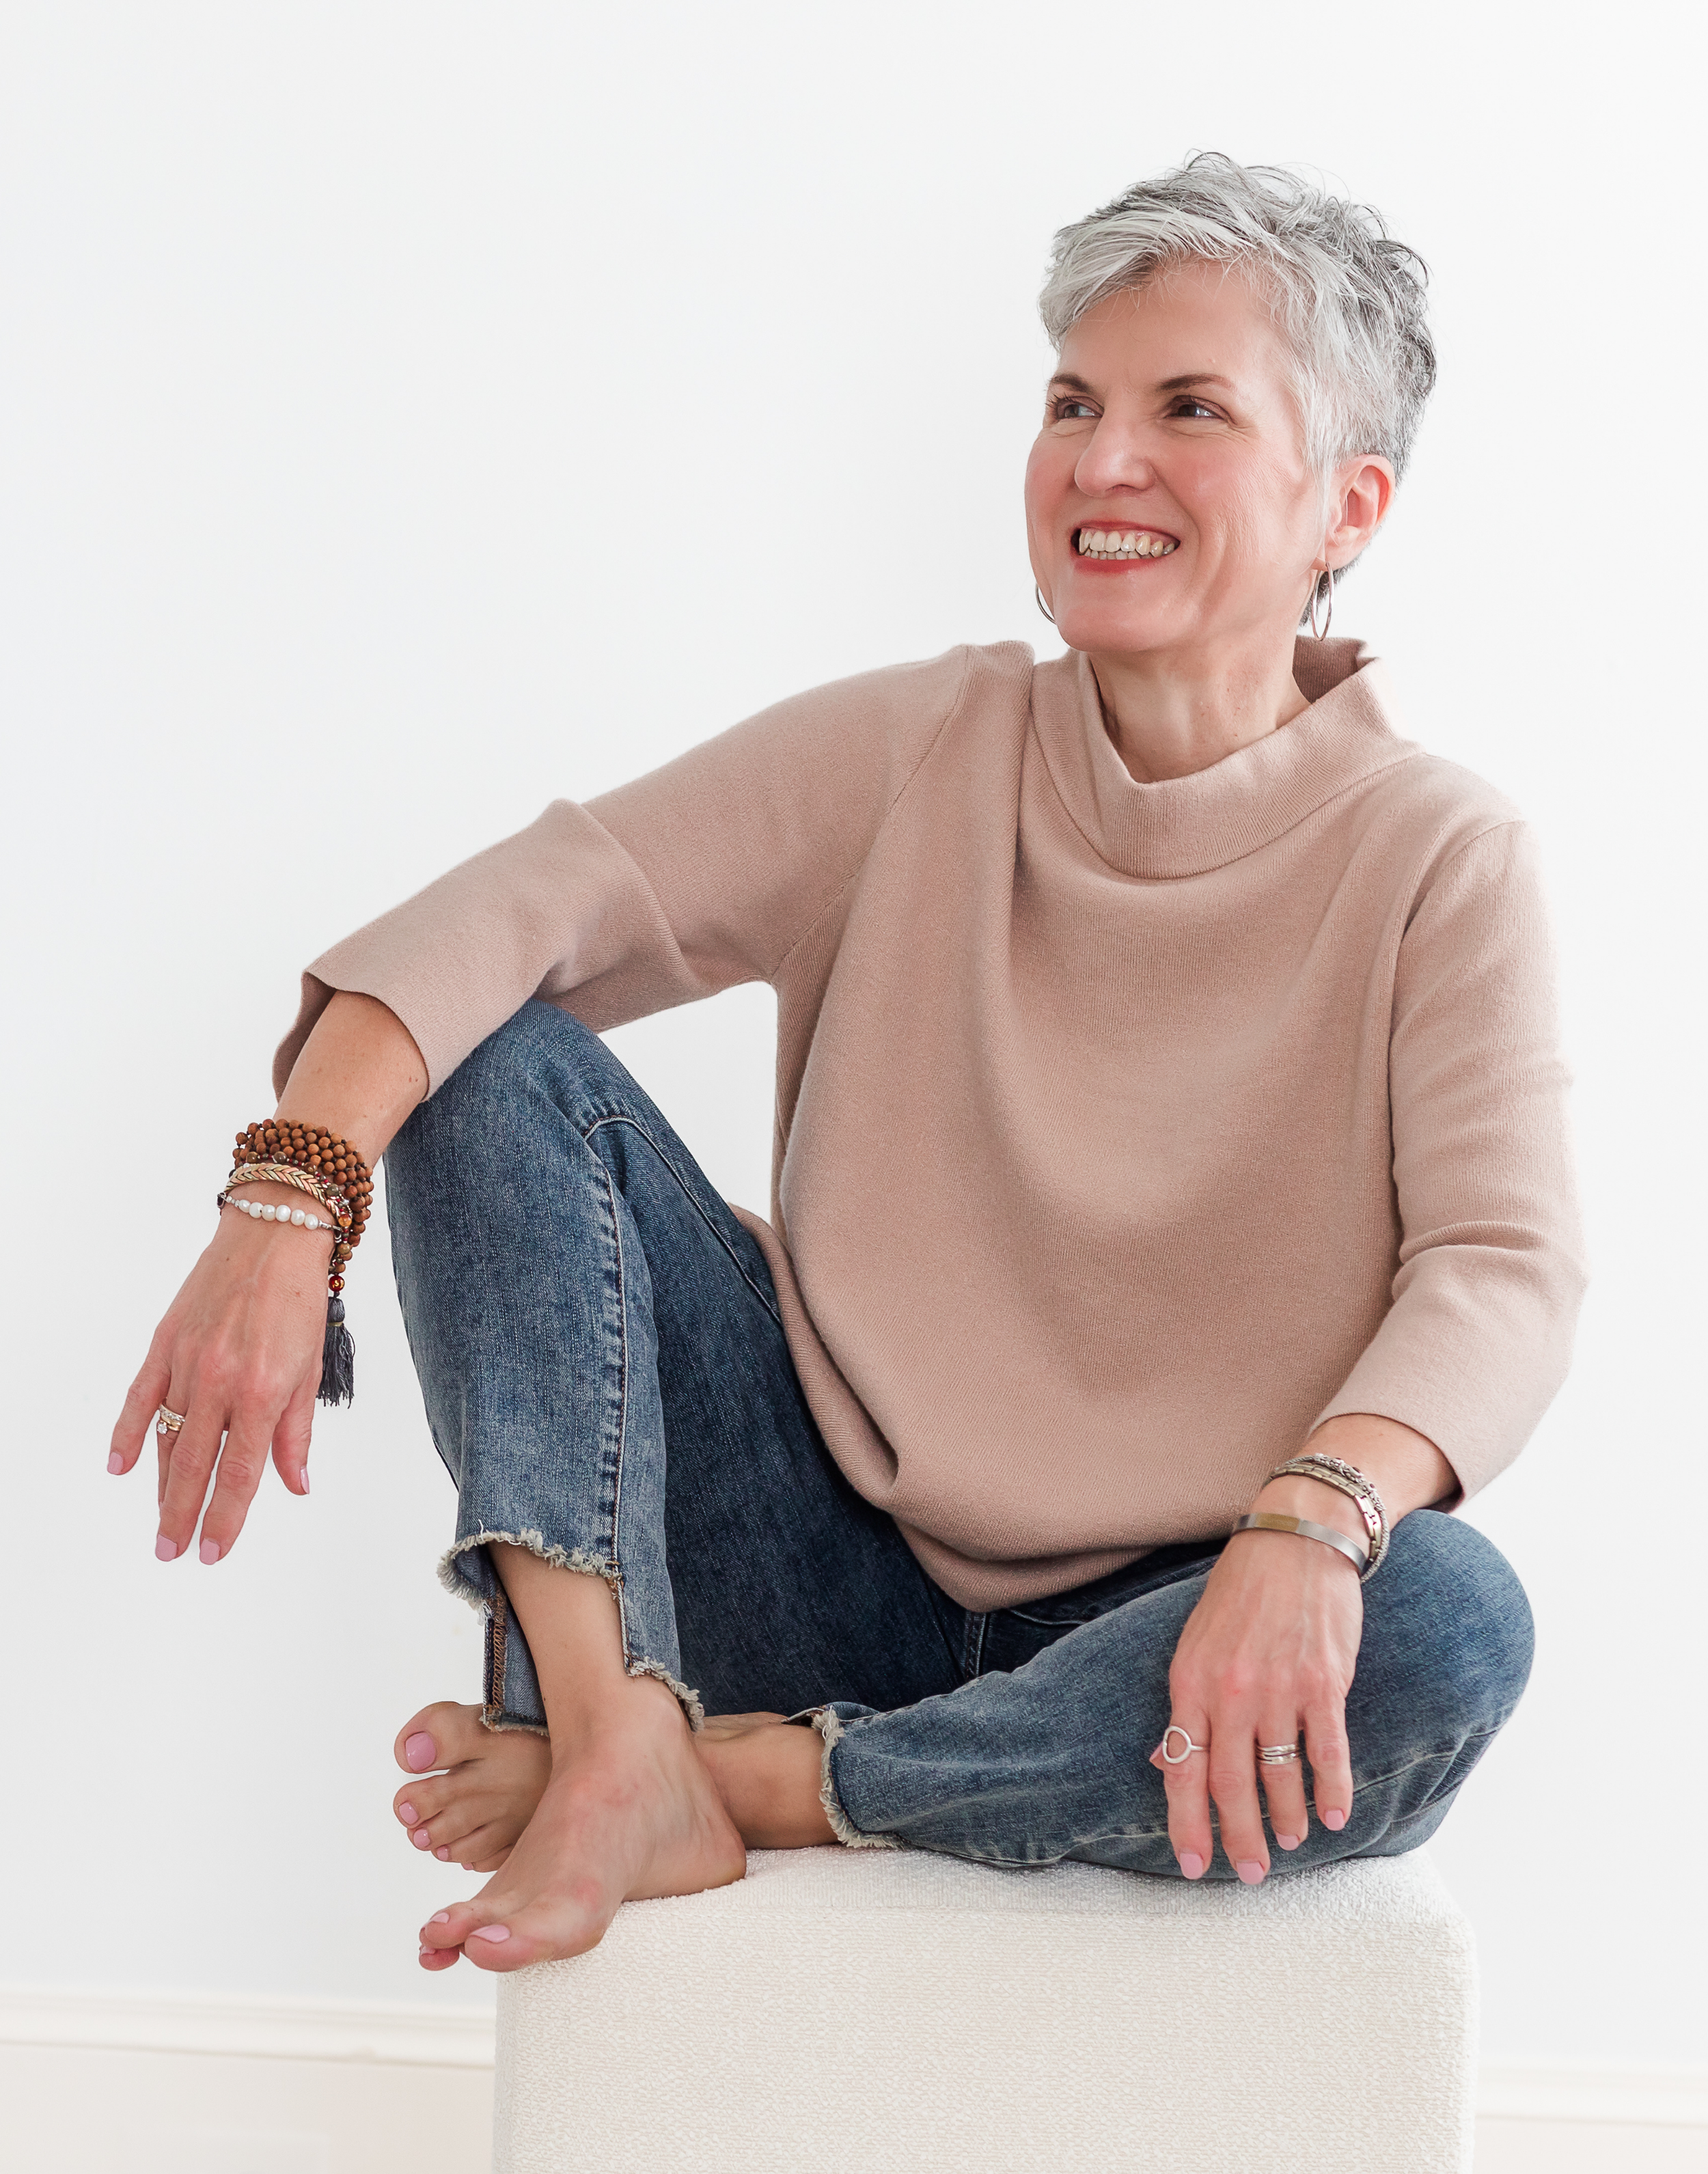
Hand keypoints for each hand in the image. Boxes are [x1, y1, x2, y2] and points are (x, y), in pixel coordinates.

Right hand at [108, 1185, 330, 1562]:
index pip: (238, 1473)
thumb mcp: (310, 1369)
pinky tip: (121, 1466)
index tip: (213, 1552)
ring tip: (162, 1522)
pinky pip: (140, 1397)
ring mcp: (187, 1361)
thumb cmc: (299, 1298)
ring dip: (162, 1484)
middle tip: (173, 1551)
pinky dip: (129, 1433)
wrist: (274, 1234)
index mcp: (262, 1391)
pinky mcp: (165, 1342)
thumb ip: (295, 1433)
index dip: (225, 1518)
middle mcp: (220, 1380)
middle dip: (183, 1515)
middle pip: (195, 1465)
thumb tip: (295, 1484)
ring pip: (168, 1437)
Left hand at [1150, 1475, 1365, 1880]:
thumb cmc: (1241, 1594)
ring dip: (1286, 1817)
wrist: (1296, 1541)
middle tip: (1251, 1873)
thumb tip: (1163, 1759)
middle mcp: (1230, 1691)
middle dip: (1238, 1836)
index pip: (1182, 1768)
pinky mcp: (1324, 1682)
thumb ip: (1185, 1705)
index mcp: (1190, 1682)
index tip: (1193, 1864)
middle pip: (1230, 1783)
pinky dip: (1332, 1789)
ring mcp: (1278, 1688)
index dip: (1186, 1822)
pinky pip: (1327, 1750)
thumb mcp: (1194, 1642)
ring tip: (1291, 1841)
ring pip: (1279, 1774)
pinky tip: (1334, 1816)